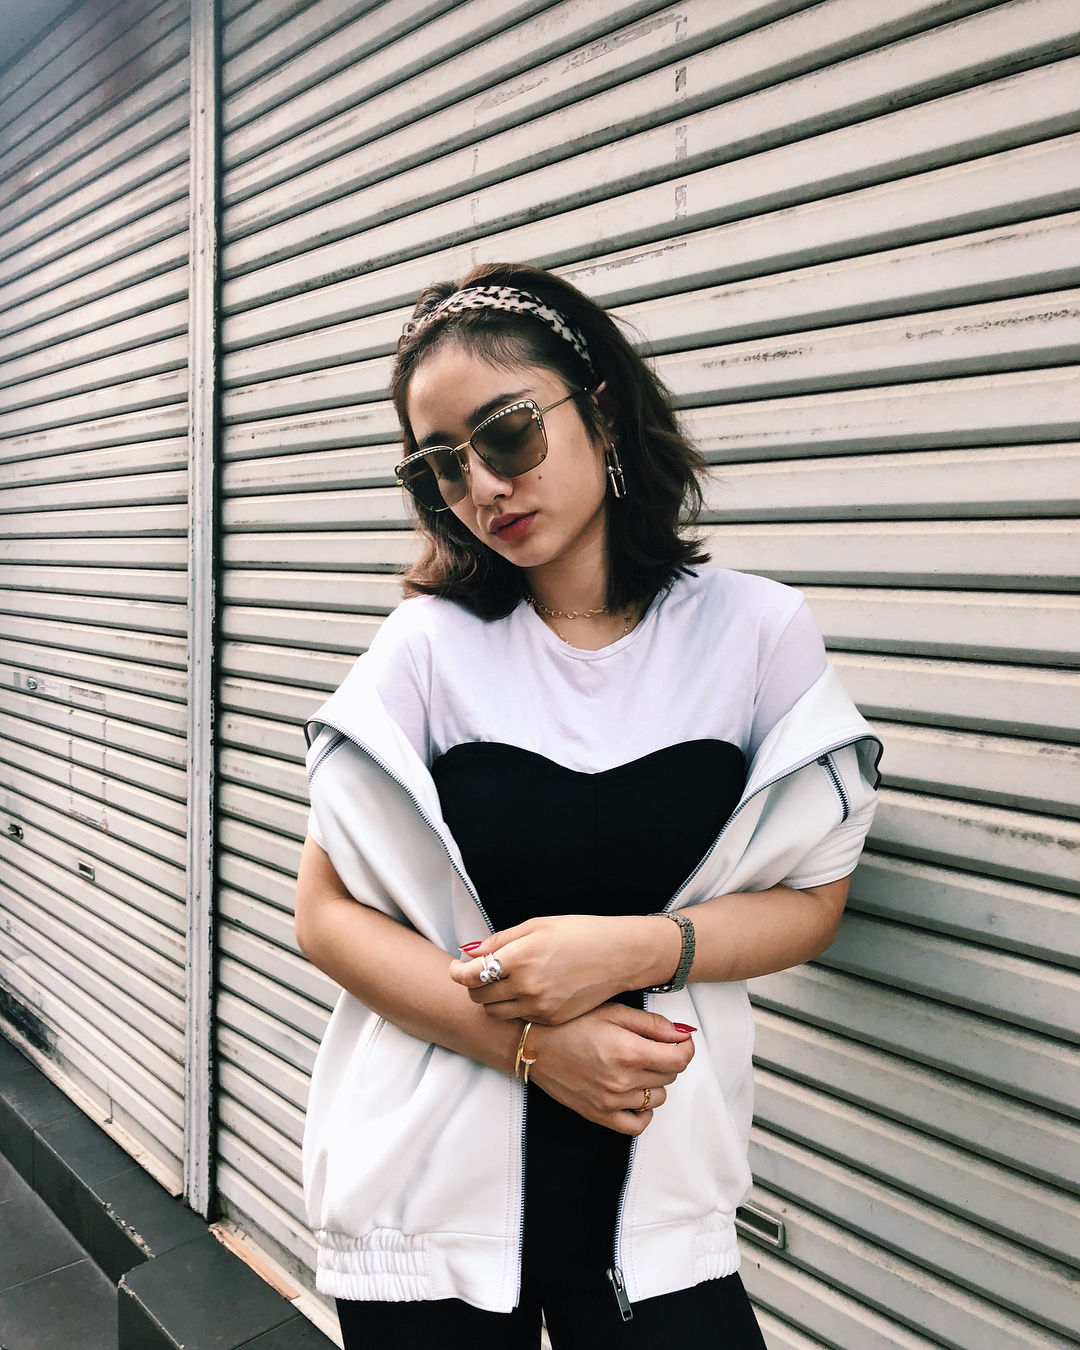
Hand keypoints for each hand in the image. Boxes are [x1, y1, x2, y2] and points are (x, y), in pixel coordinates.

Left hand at [449, 914, 680, 1022]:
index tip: (458, 967)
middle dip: (474, 985)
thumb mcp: (537, 926)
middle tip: (482, 973)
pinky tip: (527, 992)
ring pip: (495, 1012)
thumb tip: (470, 951)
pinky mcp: (551, 1018)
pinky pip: (520, 1018)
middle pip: (479, 997)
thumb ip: (500, 941)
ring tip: (504, 983)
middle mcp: (526, 986)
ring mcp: (539, 1006)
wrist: (619, 955)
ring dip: (492, 1000)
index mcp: (519, 958)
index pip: (470, 975)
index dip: (458, 972)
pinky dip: (515, 1007)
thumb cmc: (579, 933)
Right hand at [525, 1003, 695, 1134]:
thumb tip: (683, 1033)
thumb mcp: (613, 1011)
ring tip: (636, 1066)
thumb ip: (652, 1024)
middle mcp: (622, 1080)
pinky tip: (635, 1095)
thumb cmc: (571, 1024)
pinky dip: (643, 1112)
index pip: (679, 1059)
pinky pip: (636, 1125)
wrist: (534, 1045)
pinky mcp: (599, 1114)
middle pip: (669, 1076)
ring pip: (656, 1098)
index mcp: (628, 1051)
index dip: (686, 1048)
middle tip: (649, 1046)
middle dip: (667, 1059)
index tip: (681, 1041)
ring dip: (654, 1082)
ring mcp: (611, 1101)